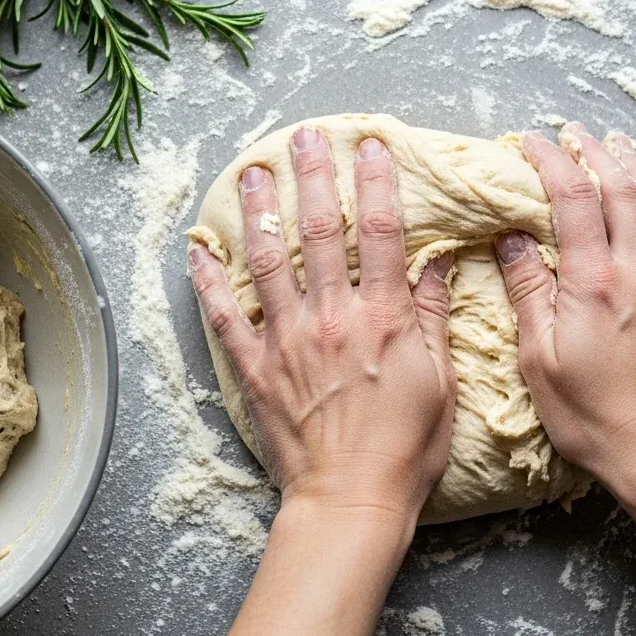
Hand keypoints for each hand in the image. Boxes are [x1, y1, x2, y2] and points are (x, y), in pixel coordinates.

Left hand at [189, 128, 456, 527]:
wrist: (352, 499)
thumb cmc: (406, 446)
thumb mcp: (440, 380)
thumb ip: (434, 314)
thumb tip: (437, 258)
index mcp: (383, 318)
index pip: (380, 231)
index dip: (375, 181)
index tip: (368, 146)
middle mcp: (332, 318)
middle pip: (321, 231)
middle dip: (314, 177)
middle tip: (304, 136)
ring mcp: (288, 340)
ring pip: (269, 260)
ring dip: (260, 211)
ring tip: (252, 171)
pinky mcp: (256, 367)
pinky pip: (226, 315)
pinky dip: (208, 280)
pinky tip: (196, 248)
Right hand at [494, 123, 635, 498]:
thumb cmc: (591, 415)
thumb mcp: (540, 357)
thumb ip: (528, 290)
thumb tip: (511, 237)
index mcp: (594, 283)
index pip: (574, 199)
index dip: (552, 162)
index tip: (531, 141)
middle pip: (621, 191)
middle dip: (595, 153)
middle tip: (573, 132)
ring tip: (619, 144)